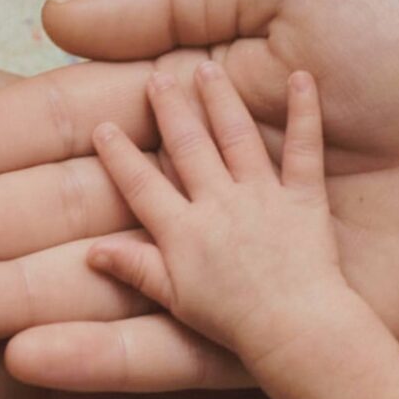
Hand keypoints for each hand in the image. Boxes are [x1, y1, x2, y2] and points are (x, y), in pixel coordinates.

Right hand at [0, 37, 303, 398]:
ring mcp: (23, 211)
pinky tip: (235, 112)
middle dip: (260, 313)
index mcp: (12, 380)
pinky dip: (164, 128)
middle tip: (370, 319)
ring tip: (325, 204)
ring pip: (150, 214)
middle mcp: (32, 297)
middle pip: (169, 312)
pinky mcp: (7, 132)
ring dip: (228, 206)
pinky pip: (104, 135)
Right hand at [88, 66, 342, 363]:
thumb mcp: (176, 302)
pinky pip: (305, 149)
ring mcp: (263, 197)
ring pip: (236, 137)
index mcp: (184, 230)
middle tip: (156, 77)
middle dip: (169, 110)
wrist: (299, 331)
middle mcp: (219, 203)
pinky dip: (305, 112)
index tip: (103, 127)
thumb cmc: (237, 325)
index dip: (120, 155)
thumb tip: (93, 250)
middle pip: (188, 147)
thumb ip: (137, 269)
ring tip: (205, 68)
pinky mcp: (305, 198)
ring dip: (219, 100)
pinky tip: (301, 77)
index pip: (142, 184)